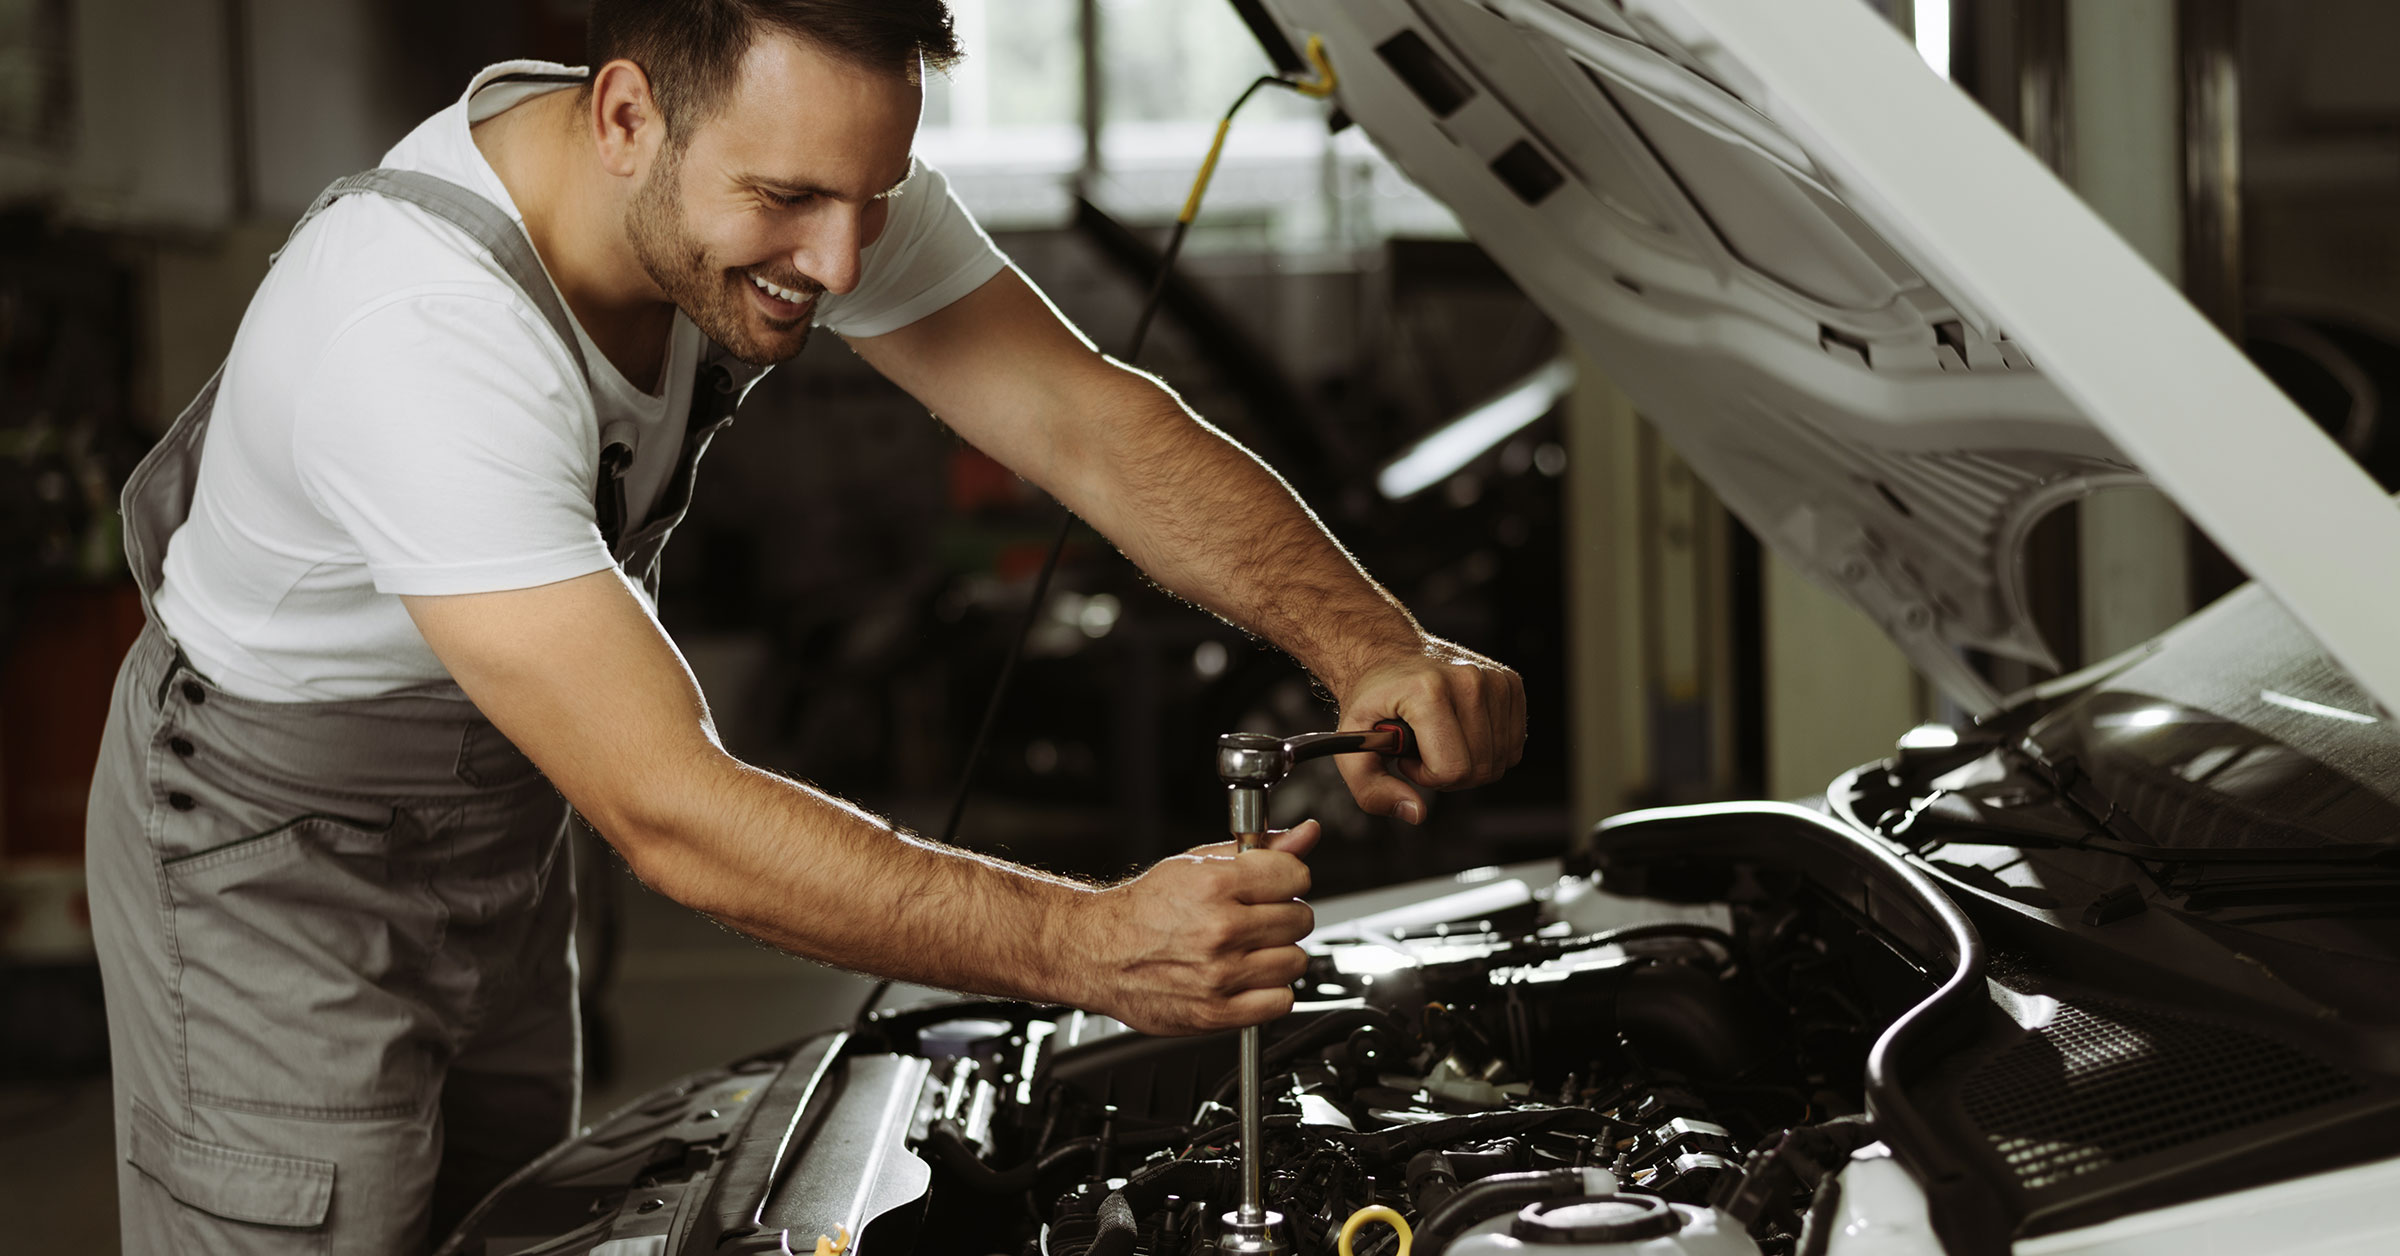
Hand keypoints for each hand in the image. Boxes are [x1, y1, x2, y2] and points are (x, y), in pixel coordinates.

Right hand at [1073, 822, 1321, 1034]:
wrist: (1099, 952)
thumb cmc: (1146, 908)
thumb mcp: (1198, 863)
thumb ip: (1259, 850)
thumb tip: (1305, 834)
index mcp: (1215, 885)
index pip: (1296, 877)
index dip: (1288, 879)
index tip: (1275, 886)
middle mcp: (1220, 930)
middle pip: (1300, 920)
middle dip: (1283, 916)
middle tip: (1256, 918)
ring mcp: (1220, 975)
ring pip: (1295, 962)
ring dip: (1278, 955)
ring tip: (1249, 949)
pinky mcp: (1217, 1012)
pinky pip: (1280, 1002)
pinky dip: (1270, 992)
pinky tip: (1247, 978)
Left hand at [1334, 637, 1524, 823]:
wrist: (1386, 654)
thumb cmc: (1372, 699)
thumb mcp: (1352, 747)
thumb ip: (1373, 791)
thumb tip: (1416, 813)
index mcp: (1428, 691)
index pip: (1452, 769)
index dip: (1426, 777)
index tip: (1407, 758)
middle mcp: (1468, 679)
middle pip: (1480, 770)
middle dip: (1448, 774)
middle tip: (1422, 750)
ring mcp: (1494, 679)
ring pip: (1499, 761)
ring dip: (1468, 762)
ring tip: (1438, 738)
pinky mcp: (1511, 682)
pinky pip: (1513, 744)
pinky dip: (1487, 749)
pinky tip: (1461, 731)